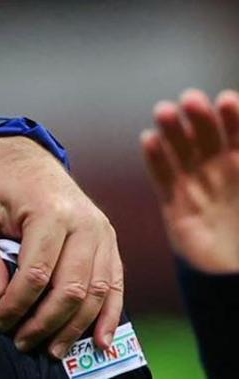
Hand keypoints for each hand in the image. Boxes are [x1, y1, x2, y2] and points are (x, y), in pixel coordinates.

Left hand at [0, 136, 122, 358]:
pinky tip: (100, 342)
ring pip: (96, 292)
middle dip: (45, 322)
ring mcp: (103, 232)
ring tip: (52, 350)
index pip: (36, 274)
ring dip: (75, 328)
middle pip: (71, 288)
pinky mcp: (110, 241)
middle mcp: (85, 223)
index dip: (17, 305)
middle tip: (21, 342)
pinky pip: (115, 284)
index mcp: (51, 212)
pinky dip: (109, 316)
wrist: (25, 157)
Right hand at [141, 89, 238, 272]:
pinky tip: (149, 139)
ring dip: (173, 130)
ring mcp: (197, 186)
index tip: (226, 100)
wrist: (234, 279)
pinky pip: (163, 178)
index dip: (233, 116)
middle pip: (207, 137)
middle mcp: (221, 171)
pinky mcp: (176, 205)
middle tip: (190, 100)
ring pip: (182, 152)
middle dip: (200, 117)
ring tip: (164, 111)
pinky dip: (155, 158)